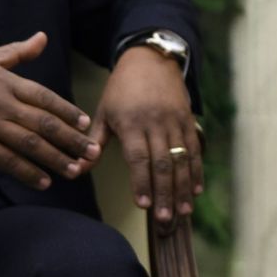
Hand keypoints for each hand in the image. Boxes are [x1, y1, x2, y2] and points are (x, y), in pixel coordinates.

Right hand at [0, 31, 95, 189]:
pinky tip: (44, 180)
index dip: (67, 111)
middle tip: (91, 152)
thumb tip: (43, 37)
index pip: (43, 97)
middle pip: (42, 123)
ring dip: (55, 159)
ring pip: (28, 145)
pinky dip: (27, 172)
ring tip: (75, 170)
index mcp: (4, 82)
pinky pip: (6, 161)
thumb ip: (17, 52)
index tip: (84, 124)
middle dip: (70, 140)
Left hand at [90, 44, 199, 228]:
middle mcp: (155, 123)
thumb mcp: (103, 111)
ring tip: (183, 211)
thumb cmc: (121, 88)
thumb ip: (94, 141)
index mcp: (131, 122)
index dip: (142, 182)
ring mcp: (175, 121)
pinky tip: (196, 190)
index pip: (138, 157)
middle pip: (162, 163)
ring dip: (182, 187)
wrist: (150, 58)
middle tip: (165, 219)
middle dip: (164, 193)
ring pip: (181, 158)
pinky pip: (194, 148)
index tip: (143, 205)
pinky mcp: (188, 120)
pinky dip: (196, 170)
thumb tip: (79, 169)